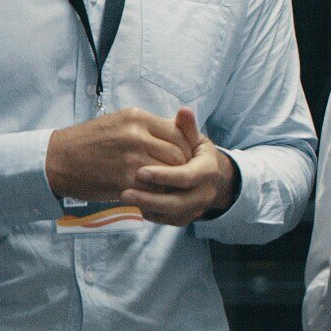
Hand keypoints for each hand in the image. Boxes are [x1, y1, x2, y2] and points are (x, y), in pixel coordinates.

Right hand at [46, 106, 189, 204]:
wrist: (58, 159)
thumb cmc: (88, 141)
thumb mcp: (118, 122)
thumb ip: (146, 127)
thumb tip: (174, 132)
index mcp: (137, 118)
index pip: (178, 133)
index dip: (185, 149)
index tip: (184, 159)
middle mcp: (137, 135)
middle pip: (179, 154)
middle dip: (182, 168)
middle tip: (180, 178)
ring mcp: (131, 159)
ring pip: (169, 173)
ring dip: (171, 183)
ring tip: (168, 188)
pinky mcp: (123, 180)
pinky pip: (153, 190)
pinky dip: (157, 195)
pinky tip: (152, 196)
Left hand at [123, 108, 241, 225]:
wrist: (208, 175)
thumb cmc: (194, 152)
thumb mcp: (193, 138)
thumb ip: (186, 128)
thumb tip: (184, 110)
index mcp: (208, 171)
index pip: (186, 176)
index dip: (165, 176)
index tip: (141, 171)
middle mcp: (205, 193)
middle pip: (178, 201)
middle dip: (151, 198)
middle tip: (125, 192)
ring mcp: (195, 208)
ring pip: (171, 214)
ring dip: (147, 208)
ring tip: (123, 198)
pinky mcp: (185, 218)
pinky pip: (167, 221)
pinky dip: (150, 214)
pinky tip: (132, 205)